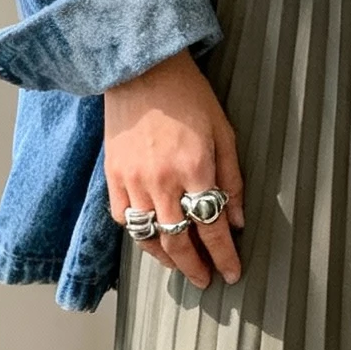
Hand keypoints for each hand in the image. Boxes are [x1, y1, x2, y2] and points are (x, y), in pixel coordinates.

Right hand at [105, 50, 244, 289]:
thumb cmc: (189, 96)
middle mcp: (162, 181)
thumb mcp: (224, 132)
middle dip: (194, 268)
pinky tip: (153, 238)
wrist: (142, 68)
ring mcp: (132, 180)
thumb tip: (238, 221)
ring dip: (166, 259)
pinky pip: (123, 218)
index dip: (224, 256)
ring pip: (148, 236)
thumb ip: (233, 180)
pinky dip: (139, 234)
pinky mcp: (112, 175)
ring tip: (180, 265)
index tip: (232, 274)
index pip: (212, 228)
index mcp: (195, 169)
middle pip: (178, 242)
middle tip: (205, 280)